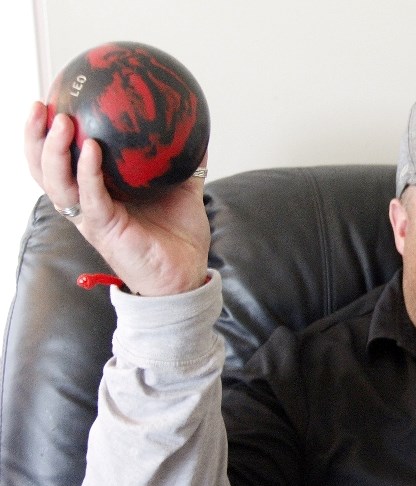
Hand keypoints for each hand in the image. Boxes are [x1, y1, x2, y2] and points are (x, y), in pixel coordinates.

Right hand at [25, 101, 210, 295]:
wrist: (186, 273)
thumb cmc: (179, 237)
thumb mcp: (184, 190)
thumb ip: (186, 163)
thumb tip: (199, 132)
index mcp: (98, 193)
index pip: (61, 160)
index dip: (47, 134)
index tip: (51, 100)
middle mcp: (86, 204)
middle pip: (44, 169)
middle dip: (35, 137)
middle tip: (40, 106)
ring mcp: (92, 218)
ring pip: (56, 183)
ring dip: (53, 151)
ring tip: (61, 122)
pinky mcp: (105, 229)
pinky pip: (90, 197)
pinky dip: (87, 172)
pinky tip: (91, 149)